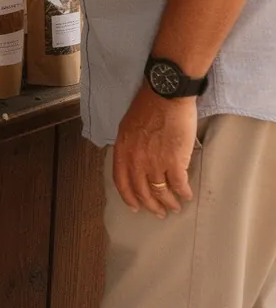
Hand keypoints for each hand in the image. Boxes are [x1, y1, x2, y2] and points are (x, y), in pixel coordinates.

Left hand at [112, 85, 196, 216]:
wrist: (165, 95)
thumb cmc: (147, 106)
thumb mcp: (127, 127)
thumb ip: (129, 147)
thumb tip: (133, 162)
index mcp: (123, 150)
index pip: (121, 181)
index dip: (128, 197)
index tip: (135, 208)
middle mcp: (136, 159)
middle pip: (142, 191)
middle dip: (151, 205)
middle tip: (158, 212)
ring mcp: (155, 161)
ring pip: (161, 191)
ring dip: (168, 203)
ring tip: (174, 207)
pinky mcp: (174, 161)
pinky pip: (179, 184)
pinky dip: (183, 193)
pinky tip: (186, 195)